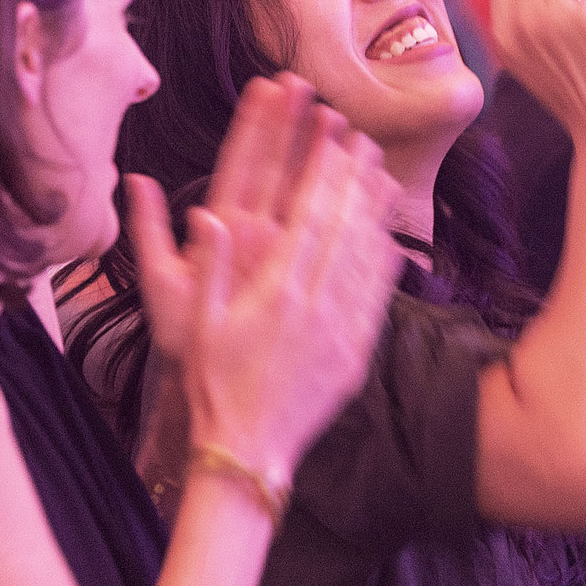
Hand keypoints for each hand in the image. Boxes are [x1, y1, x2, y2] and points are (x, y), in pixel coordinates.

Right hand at [131, 76, 402, 481]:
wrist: (246, 446)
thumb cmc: (212, 381)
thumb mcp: (195, 320)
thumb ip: (206, 264)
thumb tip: (204, 211)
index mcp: (275, 292)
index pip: (307, 218)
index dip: (323, 174)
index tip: (333, 140)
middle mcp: (315, 305)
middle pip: (343, 228)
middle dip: (354, 179)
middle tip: (363, 139)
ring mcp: (341, 330)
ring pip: (367, 258)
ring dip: (375, 212)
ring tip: (381, 173)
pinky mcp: (357, 354)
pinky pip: (377, 298)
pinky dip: (385, 264)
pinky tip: (389, 239)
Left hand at [132, 76, 323, 366]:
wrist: (216, 380)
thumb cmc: (186, 334)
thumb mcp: (161, 283)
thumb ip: (150, 232)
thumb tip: (136, 180)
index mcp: (222, 225)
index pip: (239, 165)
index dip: (253, 126)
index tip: (266, 86)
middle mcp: (254, 229)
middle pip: (274, 168)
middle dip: (289, 125)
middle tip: (305, 84)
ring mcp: (282, 248)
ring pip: (304, 193)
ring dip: (321, 156)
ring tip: (340, 119)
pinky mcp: (304, 270)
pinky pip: (330, 231)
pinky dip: (348, 207)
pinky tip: (369, 181)